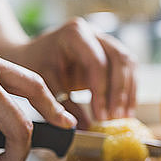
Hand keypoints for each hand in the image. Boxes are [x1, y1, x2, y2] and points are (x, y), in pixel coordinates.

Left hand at [0, 18, 135, 127]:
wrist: (31, 55)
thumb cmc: (34, 66)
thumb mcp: (43, 86)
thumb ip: (62, 106)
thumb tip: (84, 128)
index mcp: (74, 34)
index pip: (96, 62)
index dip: (101, 91)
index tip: (101, 116)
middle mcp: (94, 32)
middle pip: (119, 59)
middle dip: (119, 92)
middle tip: (115, 118)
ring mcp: (105, 40)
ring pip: (128, 63)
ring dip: (128, 92)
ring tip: (124, 117)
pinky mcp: (111, 52)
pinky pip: (128, 70)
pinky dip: (129, 90)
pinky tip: (126, 110)